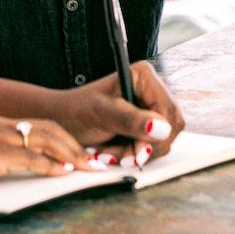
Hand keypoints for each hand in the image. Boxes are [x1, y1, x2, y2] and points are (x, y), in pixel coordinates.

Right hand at [0, 112, 91, 191]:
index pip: (31, 124)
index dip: (55, 136)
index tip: (70, 148)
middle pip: (45, 127)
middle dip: (71, 142)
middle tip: (89, 157)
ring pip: (44, 138)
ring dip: (69, 153)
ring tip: (86, 165)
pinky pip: (30, 158)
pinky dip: (51, 164)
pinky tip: (64, 173)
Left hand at [53, 61, 184, 166]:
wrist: (63, 121)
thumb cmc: (77, 111)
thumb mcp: (102, 114)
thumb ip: (131, 119)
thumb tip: (162, 128)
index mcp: (144, 76)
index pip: (169, 109)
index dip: (158, 133)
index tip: (139, 151)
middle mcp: (152, 90)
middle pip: (171, 126)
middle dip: (145, 146)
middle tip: (120, 157)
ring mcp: (151, 108)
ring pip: (163, 140)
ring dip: (136, 153)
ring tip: (110, 153)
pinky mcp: (147, 125)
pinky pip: (153, 146)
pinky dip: (134, 155)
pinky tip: (115, 153)